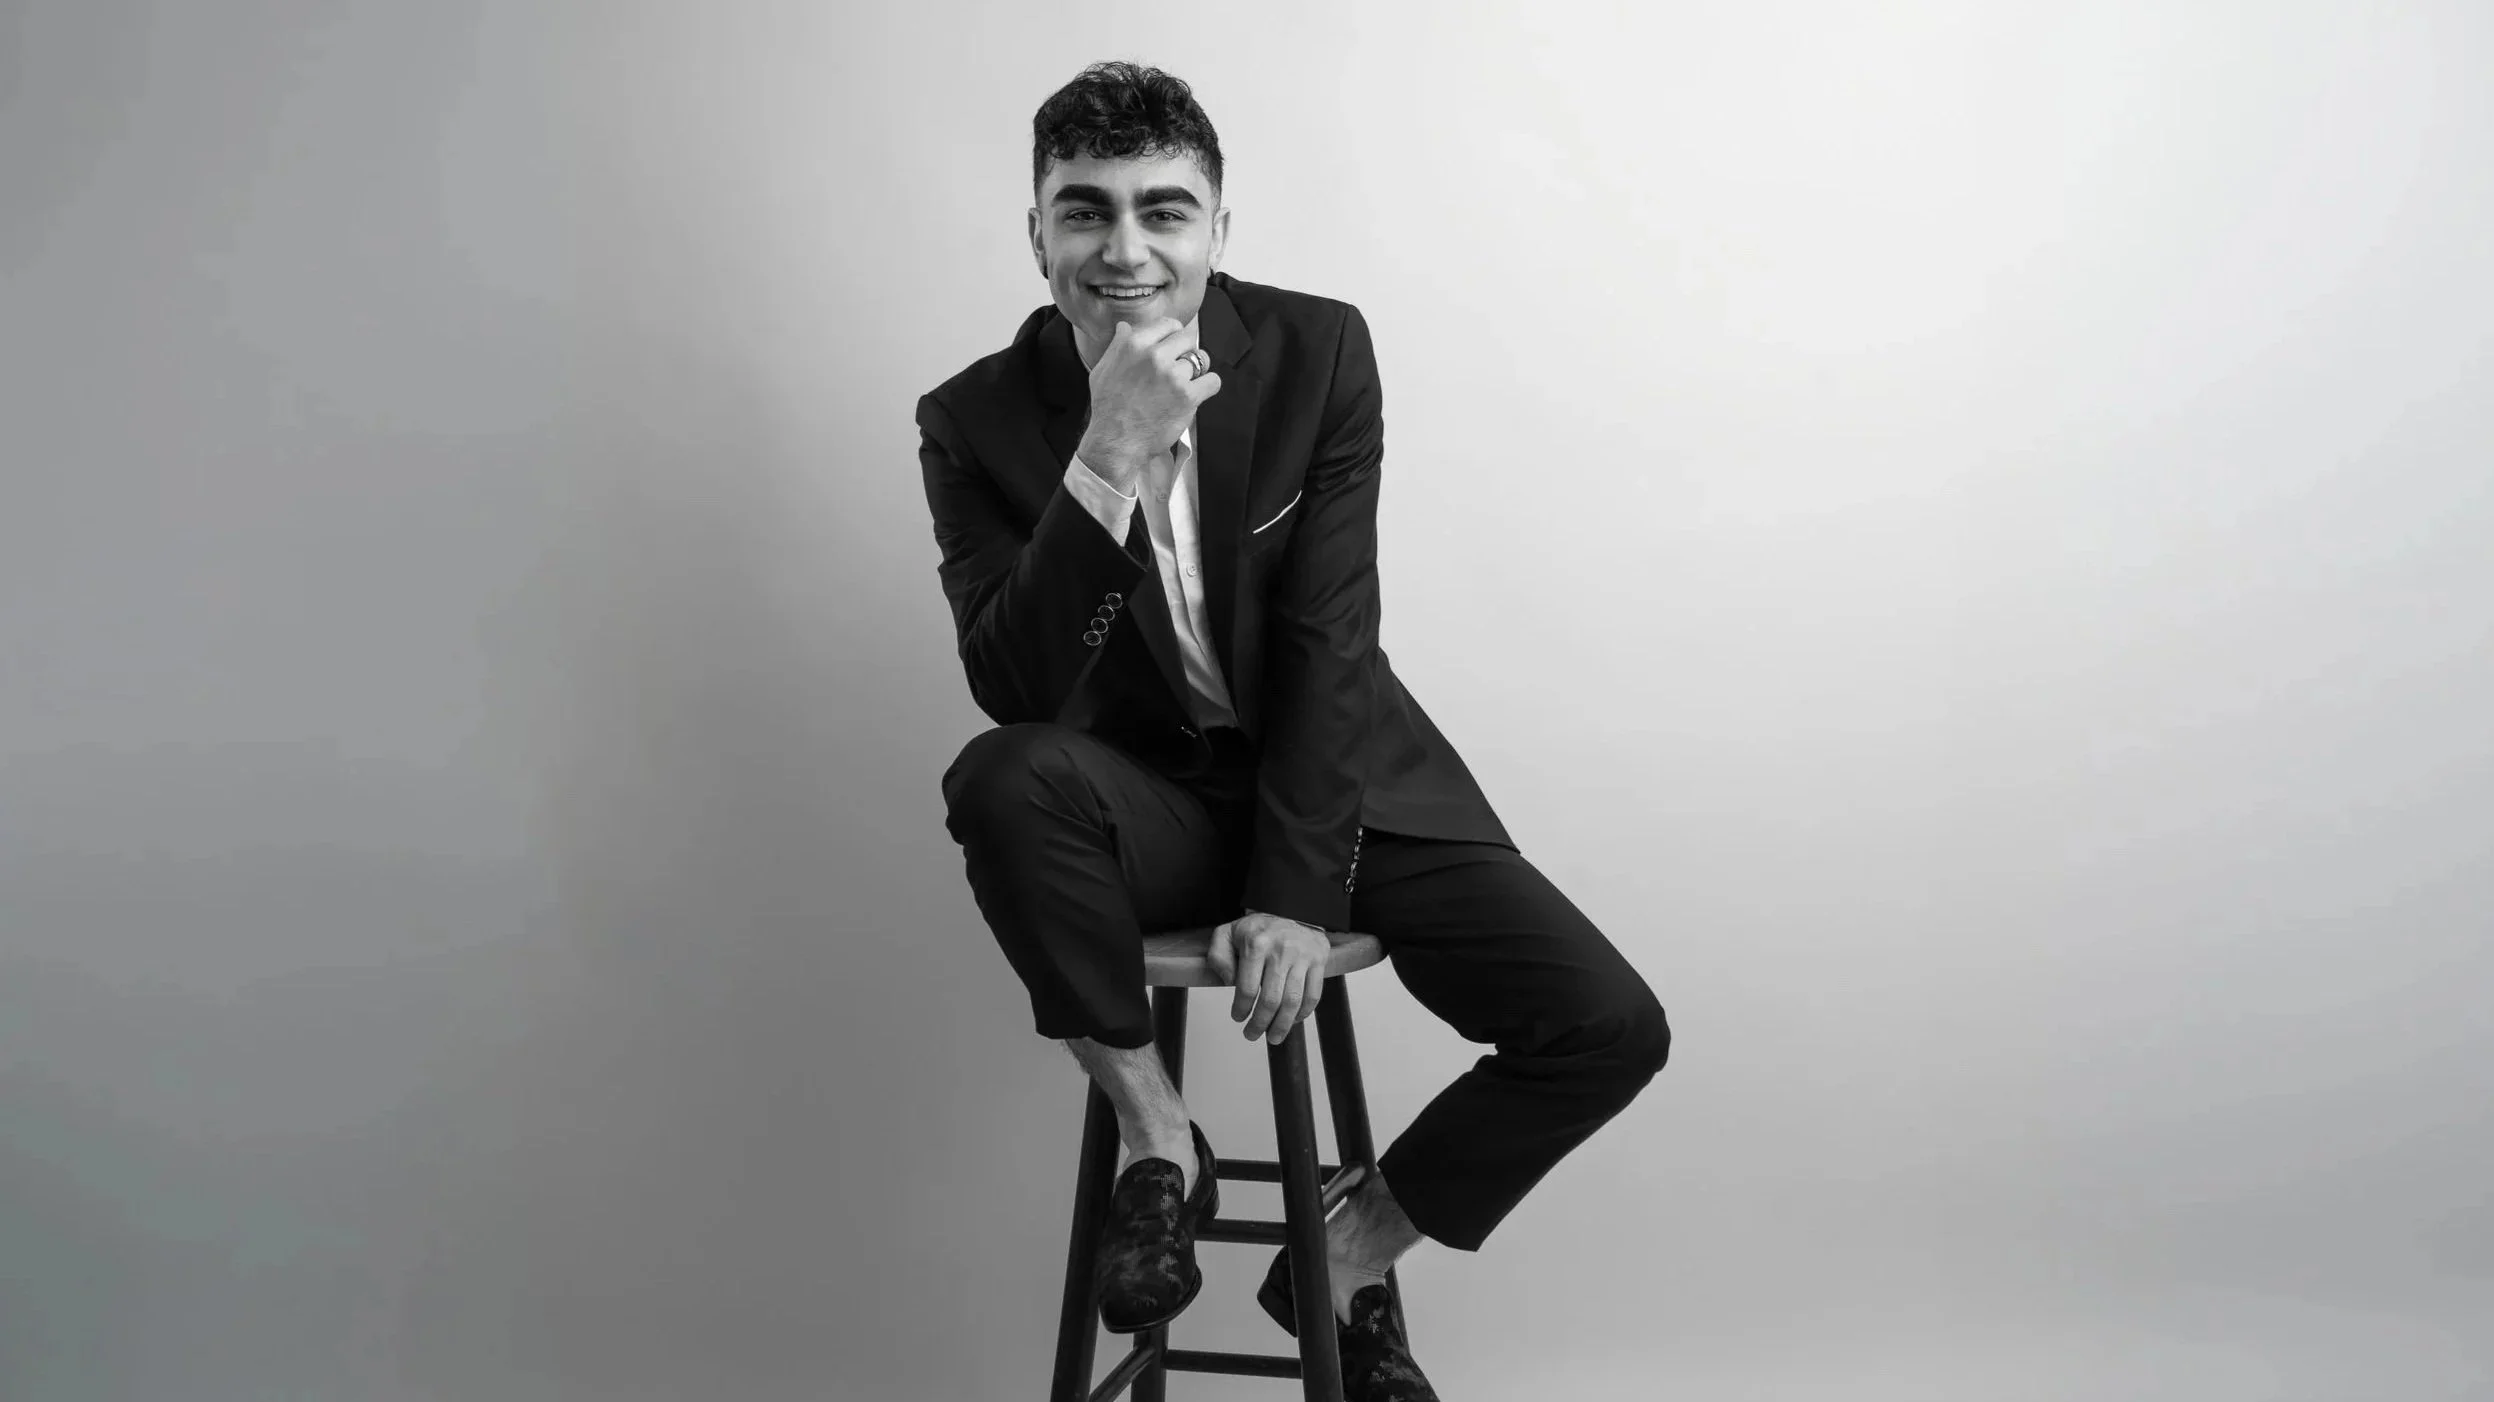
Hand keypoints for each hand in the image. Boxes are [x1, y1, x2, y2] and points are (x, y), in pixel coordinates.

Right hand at [1077, 317, 1222, 491]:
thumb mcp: (1103, 369)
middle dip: (1186, 352)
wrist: (1117, 441)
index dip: (1173, 336)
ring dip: (1196, 371)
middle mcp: (1154, 356)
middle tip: (1178, 369)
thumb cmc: (1108, 407)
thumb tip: (1125, 326)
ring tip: (1186, 384)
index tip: (1173, 348)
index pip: (1168, 325)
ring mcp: (1173, 375)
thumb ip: (1118, 345)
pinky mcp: (1188, 396)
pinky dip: (1208, 387)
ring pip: (1201, 359)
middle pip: (1187, 339)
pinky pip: (1212, 381)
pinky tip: (1197, 393)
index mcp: (1134, 344)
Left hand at [1205, 909, 1329, 1042]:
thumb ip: (1218, 956)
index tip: (1238, 1017)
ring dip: (1282, 1026)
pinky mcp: (1318, 961)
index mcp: (1256, 943)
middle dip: (1260, 1023)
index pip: (1247, 987)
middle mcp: (1281, 950)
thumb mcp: (1228, 933)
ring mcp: (1302, 956)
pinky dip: (1302, 1014)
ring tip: (1273, 1037)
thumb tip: (1229, 982)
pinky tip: (1292, 1021)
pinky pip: (1313, 995)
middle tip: (1252, 1034)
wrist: (1292, 908)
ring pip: (1293, 1002)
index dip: (1241, 1009)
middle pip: (1271, 1000)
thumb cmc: (1257, 928)